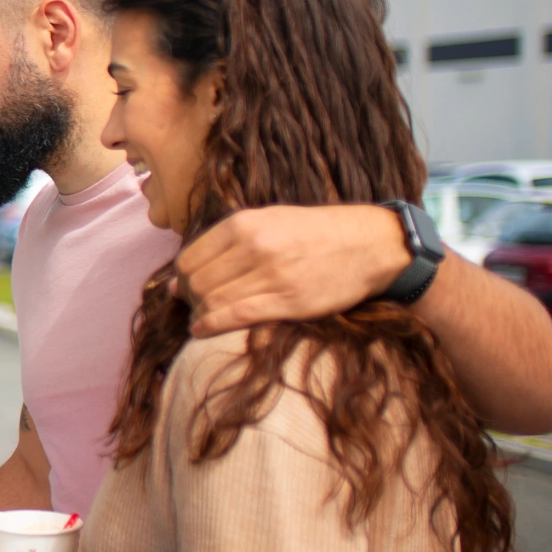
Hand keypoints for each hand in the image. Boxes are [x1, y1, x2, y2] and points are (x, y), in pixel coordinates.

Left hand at [177, 205, 404, 336]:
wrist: (371, 243)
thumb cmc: (316, 233)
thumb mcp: (269, 220)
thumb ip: (226, 242)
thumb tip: (180, 275)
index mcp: (243, 224)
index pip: (189, 259)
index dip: (181, 280)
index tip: (185, 290)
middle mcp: (253, 247)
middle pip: (196, 283)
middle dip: (190, 300)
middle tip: (195, 307)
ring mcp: (271, 275)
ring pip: (212, 301)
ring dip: (201, 315)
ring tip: (203, 319)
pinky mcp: (289, 301)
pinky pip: (235, 316)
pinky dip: (211, 326)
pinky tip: (202, 331)